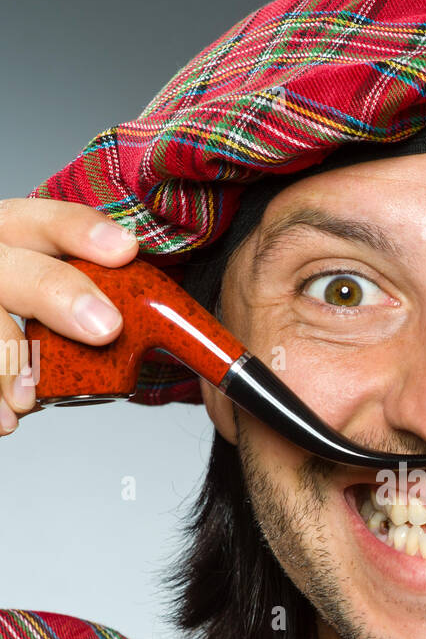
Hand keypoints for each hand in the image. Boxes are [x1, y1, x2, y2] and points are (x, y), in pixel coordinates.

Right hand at [0, 198, 137, 434]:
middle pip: (8, 265)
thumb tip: (194, 344)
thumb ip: (98, 302)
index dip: (81, 231)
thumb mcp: (54, 291)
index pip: (42, 218)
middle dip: (57, 292)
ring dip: (4, 358)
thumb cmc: (23, 317)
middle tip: (105, 329)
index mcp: (9, 236)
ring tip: (28, 398)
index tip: (127, 250)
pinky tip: (2, 421)